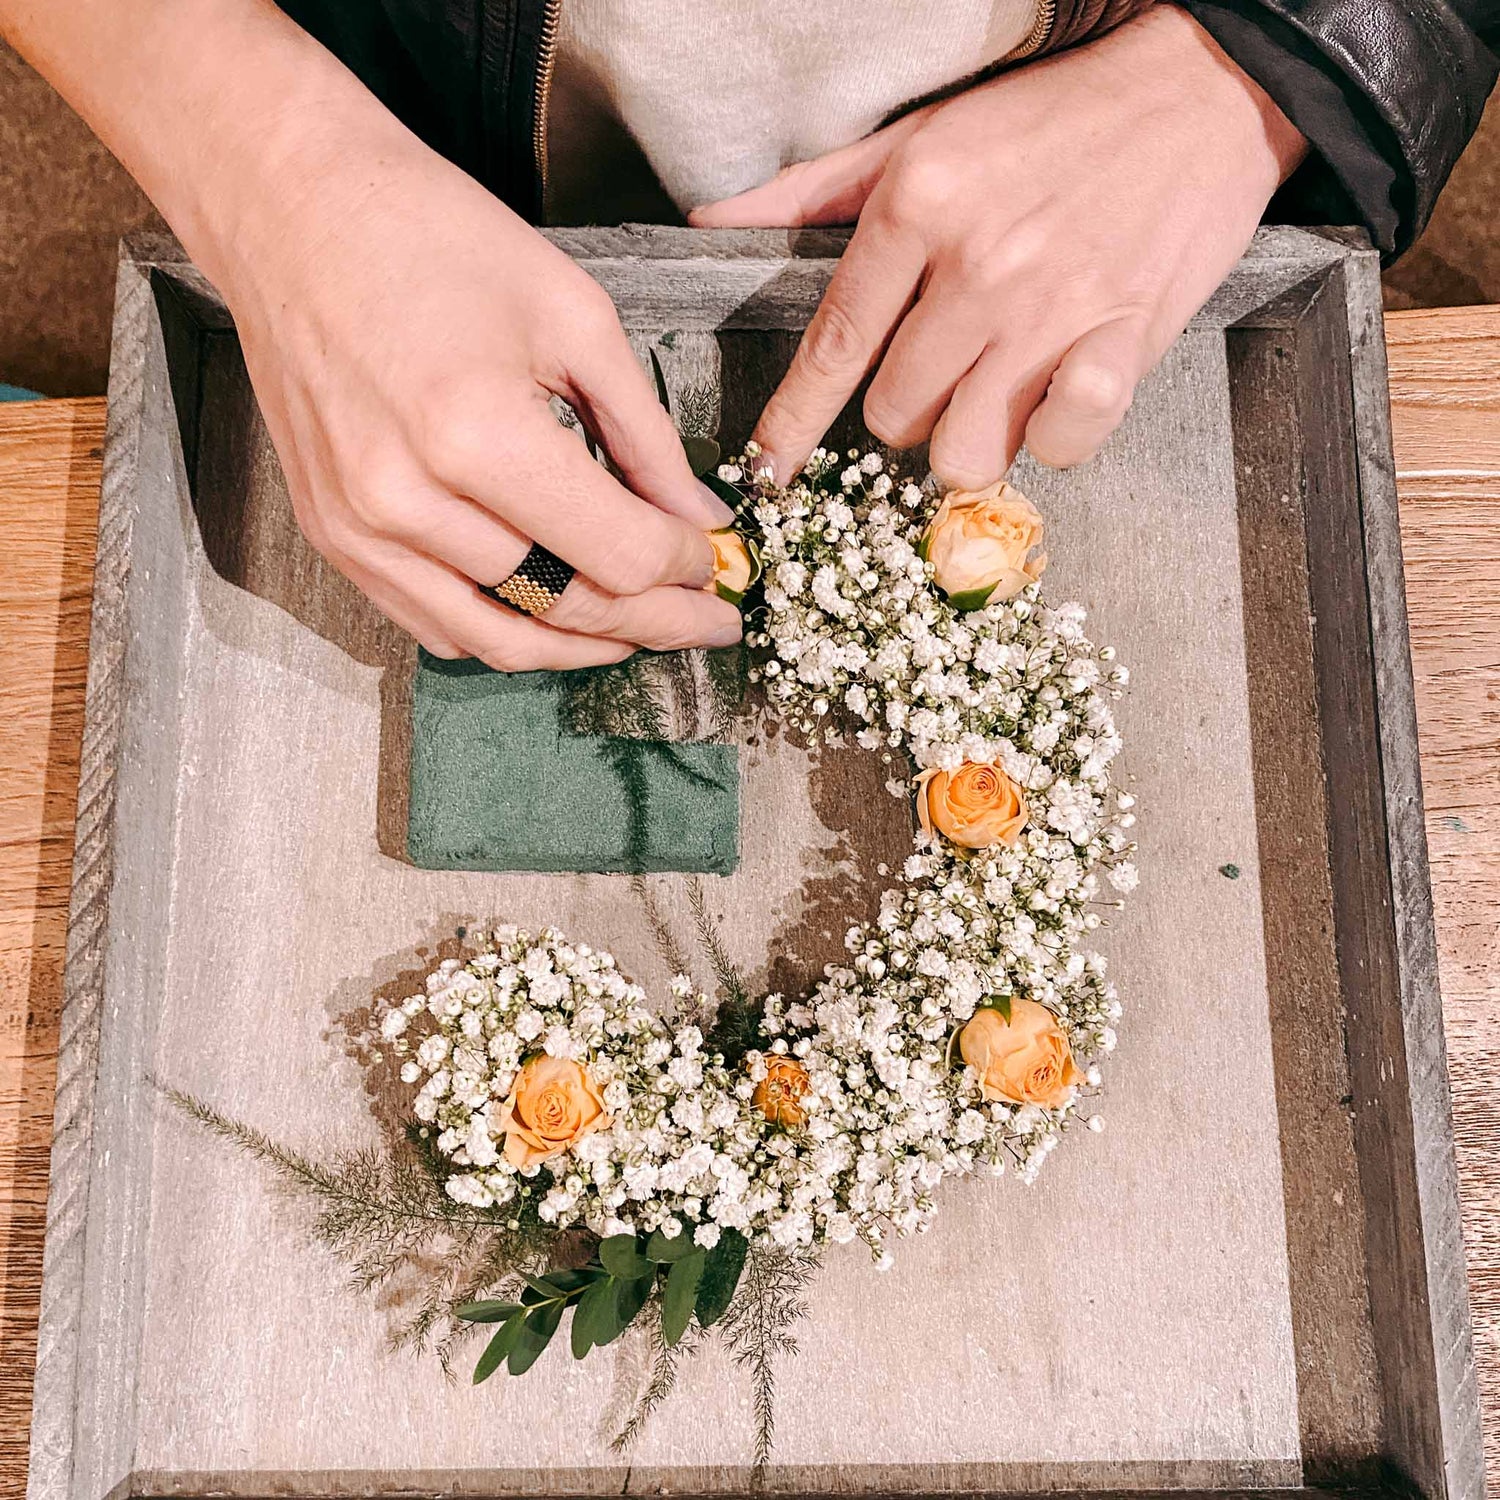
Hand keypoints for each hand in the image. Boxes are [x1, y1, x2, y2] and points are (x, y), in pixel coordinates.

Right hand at [217, 126, 741, 668]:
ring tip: (645, 632)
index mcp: (478, 435)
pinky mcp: (335, 540)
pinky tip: (557, 618)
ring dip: (586, 647)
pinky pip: (438, 627)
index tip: (714, 560)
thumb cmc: (434, 239)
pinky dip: (509, 636)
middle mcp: (408, 502)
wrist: (293, 213)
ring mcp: (362, 532)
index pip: (615, 553)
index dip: (683, 569)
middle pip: (567, 609)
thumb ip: (645, 435)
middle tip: (709, 621)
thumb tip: (698, 519)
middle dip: (656, 623)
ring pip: (503, 642)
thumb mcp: (575, 318)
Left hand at [691, 5, 1306, 486]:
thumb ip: (815, 189)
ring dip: (969, 436)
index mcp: (917, 208)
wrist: (1201, 92)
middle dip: (905, 407)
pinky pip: (1060, 446)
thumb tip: (717, 217)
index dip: (791, 423)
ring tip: (994, 389)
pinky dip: (1053, 439)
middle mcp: (977, 266)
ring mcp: (1053, 311)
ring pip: (964, 448)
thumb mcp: (922, 134)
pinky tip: (1057, 397)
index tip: (767, 471)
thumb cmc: (1053, 119)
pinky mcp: (1124, 341)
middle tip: (941, 366)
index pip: (832, 346)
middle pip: (893, 414)